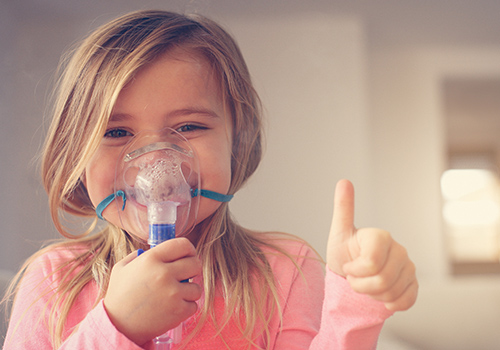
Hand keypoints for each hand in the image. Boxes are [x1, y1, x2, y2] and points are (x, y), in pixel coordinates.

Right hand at [104, 237, 201, 345]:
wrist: (118, 327)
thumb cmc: (119, 297)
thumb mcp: (122, 268)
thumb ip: (139, 255)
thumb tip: (157, 249)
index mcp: (151, 259)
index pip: (182, 245)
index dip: (188, 249)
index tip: (188, 255)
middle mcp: (164, 273)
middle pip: (195, 263)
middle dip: (192, 269)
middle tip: (185, 275)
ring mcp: (173, 292)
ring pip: (196, 287)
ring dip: (189, 291)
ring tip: (175, 295)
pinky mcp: (179, 310)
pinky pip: (194, 305)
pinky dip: (186, 308)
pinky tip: (173, 308)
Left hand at [327, 179, 417, 311]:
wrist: (351, 276)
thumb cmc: (344, 253)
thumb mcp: (339, 232)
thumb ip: (343, 208)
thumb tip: (343, 180)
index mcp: (381, 236)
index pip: (371, 262)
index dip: (355, 270)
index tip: (348, 266)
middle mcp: (399, 249)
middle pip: (382, 280)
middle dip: (361, 285)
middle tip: (354, 278)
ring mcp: (409, 267)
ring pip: (392, 292)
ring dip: (372, 294)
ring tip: (365, 284)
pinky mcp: (414, 284)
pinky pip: (406, 301)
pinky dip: (390, 303)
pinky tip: (381, 296)